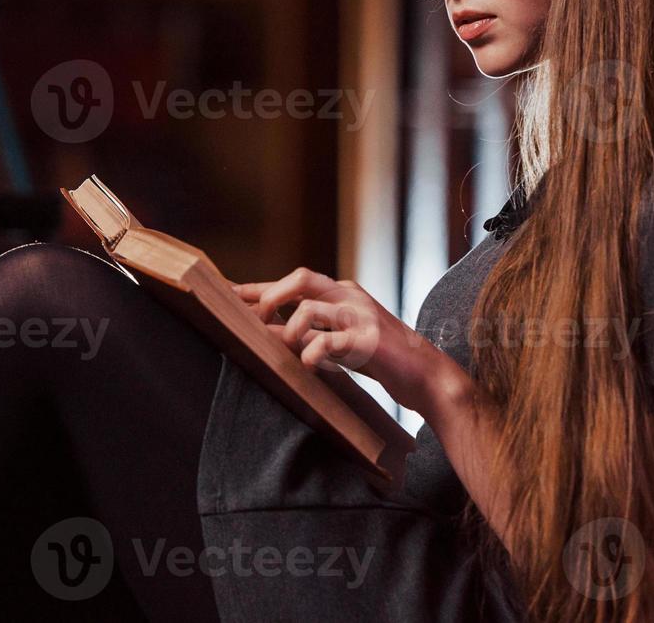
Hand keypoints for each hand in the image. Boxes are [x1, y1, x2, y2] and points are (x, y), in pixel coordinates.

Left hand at [231, 267, 462, 416]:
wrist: (425, 375)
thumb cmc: (378, 356)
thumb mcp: (339, 339)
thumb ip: (310, 330)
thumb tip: (267, 332)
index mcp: (341, 292)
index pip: (294, 282)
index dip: (259, 287)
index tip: (228, 292)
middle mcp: (350, 296)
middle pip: (301, 278)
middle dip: (270, 297)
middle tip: (256, 323)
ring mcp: (361, 315)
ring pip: (311, 307)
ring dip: (289, 329)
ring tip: (284, 348)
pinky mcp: (370, 341)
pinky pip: (331, 341)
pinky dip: (312, 352)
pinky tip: (306, 364)